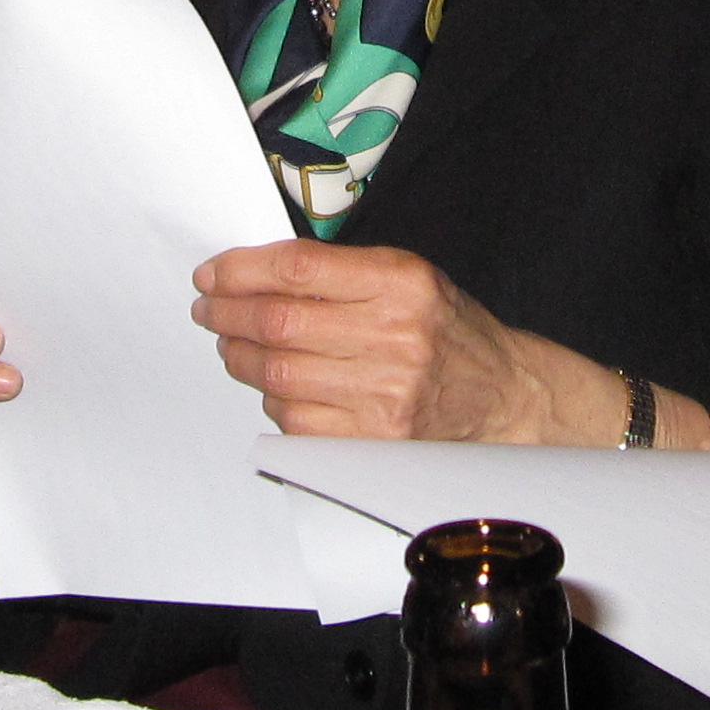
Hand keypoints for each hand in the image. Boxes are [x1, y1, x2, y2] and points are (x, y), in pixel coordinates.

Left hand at [190, 240, 555, 441]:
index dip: (241, 270)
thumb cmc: (445, 329)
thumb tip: (252, 274)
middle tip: (208, 310)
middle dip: (227, 314)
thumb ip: (339, 272)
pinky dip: (272, 399)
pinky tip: (272, 384)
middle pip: (279, 323)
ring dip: (240, 357)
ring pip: (279, 374)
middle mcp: (395, 335)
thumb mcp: (406, 277)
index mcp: (401, 282)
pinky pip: (296, 419)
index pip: (298, 269)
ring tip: (231, 345)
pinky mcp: (375, 439)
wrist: (501, 395)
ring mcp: (385, 393)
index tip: (211, 275)